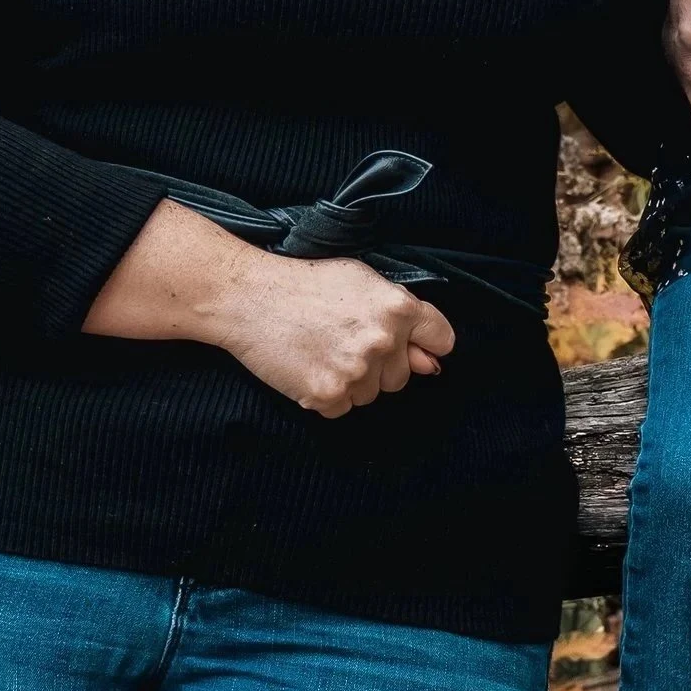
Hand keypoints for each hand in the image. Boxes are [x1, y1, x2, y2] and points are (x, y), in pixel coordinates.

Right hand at [86, 202, 454, 414]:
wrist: (248, 298)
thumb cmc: (305, 284)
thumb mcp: (362, 281)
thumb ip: (403, 316)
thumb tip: (432, 362)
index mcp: (398, 307)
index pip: (443, 340)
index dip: (426, 345)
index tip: (413, 348)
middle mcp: (383, 341)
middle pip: (404, 376)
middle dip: (382, 365)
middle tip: (344, 341)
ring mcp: (356, 371)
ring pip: (373, 395)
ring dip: (353, 382)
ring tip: (322, 350)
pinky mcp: (327, 396)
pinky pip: (342, 409)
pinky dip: (326, 396)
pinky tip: (308, 367)